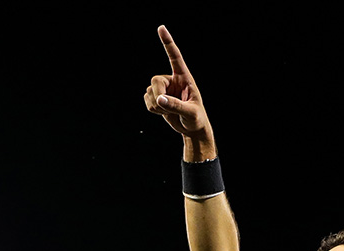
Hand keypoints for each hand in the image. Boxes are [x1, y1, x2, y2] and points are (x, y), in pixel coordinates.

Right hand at [145, 26, 211, 141]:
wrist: (191, 129)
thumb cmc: (196, 119)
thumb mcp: (190, 113)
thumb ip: (176, 106)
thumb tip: (160, 99)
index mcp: (184, 78)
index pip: (175, 57)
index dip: (168, 43)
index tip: (161, 28)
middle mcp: (172, 80)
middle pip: (155, 80)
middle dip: (157, 95)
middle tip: (164, 107)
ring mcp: (164, 88)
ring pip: (149, 91)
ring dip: (156, 105)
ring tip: (168, 111)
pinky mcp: (157, 97)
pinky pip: (146, 100)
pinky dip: (152, 109)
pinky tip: (163, 112)